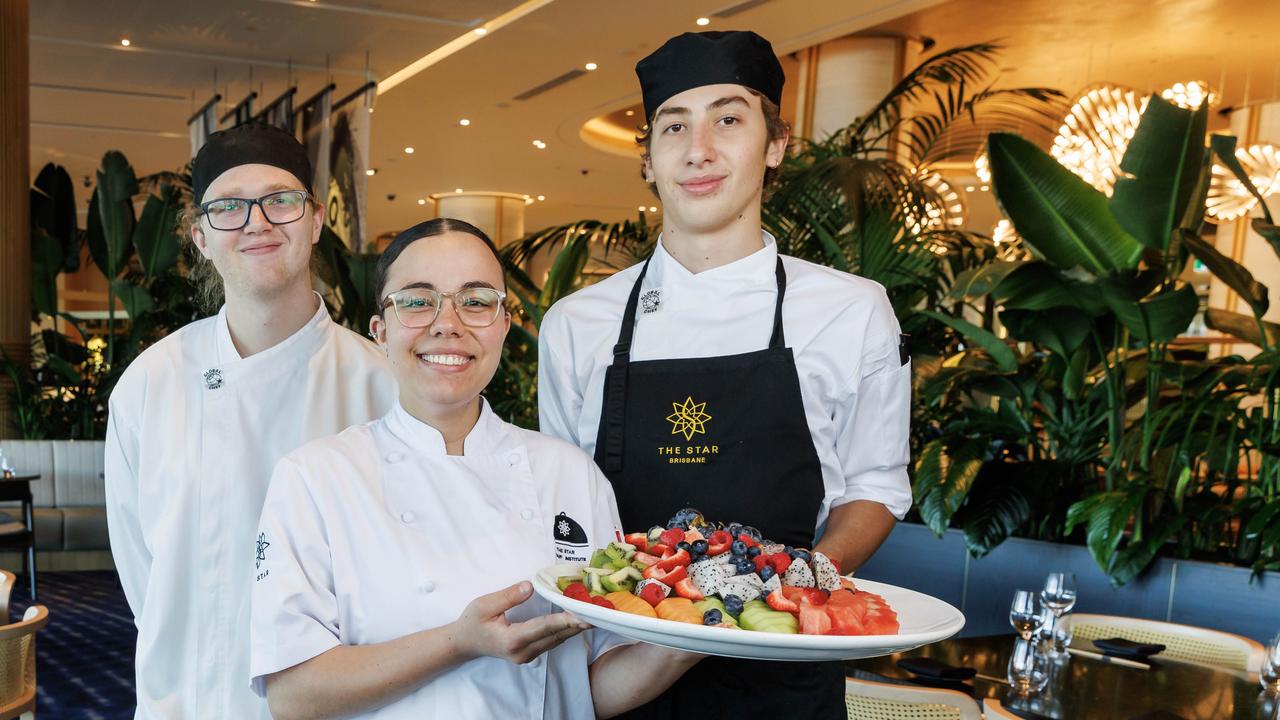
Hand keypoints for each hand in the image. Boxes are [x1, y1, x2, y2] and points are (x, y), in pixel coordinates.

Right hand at [453, 581, 589, 663]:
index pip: (544, 627)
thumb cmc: (473, 622)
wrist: (464, 643)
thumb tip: (530, 585)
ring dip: (574, 628)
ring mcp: (527, 656)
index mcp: (512, 640)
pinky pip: (552, 642)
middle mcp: (523, 652)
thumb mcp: (485, 605)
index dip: (565, 620)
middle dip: (577, 623)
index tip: (584, 615)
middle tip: (598, 611)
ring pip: (556, 641)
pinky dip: (564, 630)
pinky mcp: (529, 654)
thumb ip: (509, 596)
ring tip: (592, 613)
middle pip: (556, 636)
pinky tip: (576, 620)